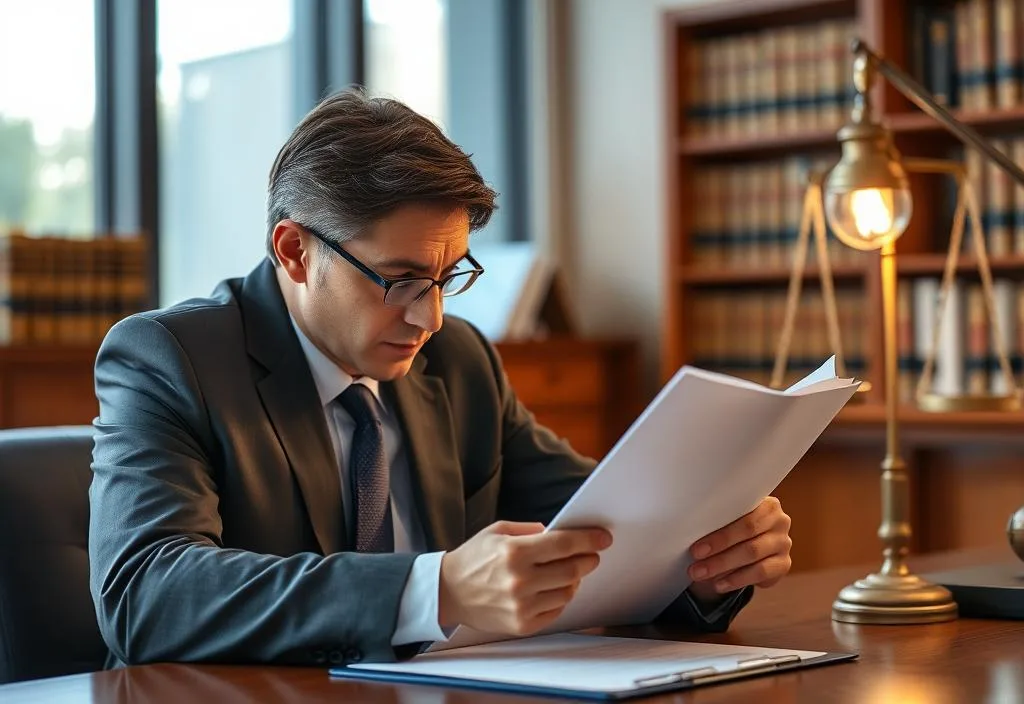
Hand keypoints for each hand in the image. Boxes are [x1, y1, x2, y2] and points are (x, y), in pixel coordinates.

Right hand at [438, 521, 611, 635]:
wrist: (448, 592)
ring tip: (567, 572)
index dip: (588, 539)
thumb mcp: (499, 531)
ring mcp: (521, 606)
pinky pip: (556, 611)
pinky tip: (552, 588)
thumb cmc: (474, 558)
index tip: (604, 538)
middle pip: (572, 569)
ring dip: (574, 580)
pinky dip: (560, 598)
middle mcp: (519, 580)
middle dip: (588, 559)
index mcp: (514, 552)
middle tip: (591, 554)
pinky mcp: (521, 625)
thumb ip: (532, 531)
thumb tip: (562, 535)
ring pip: (568, 592)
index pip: (563, 544)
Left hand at [687, 497, 791, 602]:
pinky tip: (719, 584)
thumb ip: (716, 519)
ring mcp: (784, 543)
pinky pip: (761, 573)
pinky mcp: (784, 564)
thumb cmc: (730, 526)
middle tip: (695, 565)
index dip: (719, 534)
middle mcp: (780, 520)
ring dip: (723, 566)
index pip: (742, 516)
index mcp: (764, 502)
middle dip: (718, 552)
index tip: (695, 549)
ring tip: (701, 574)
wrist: (746, 545)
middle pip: (748, 535)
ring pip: (753, 555)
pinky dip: (737, 580)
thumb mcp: (725, 518)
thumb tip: (688, 529)